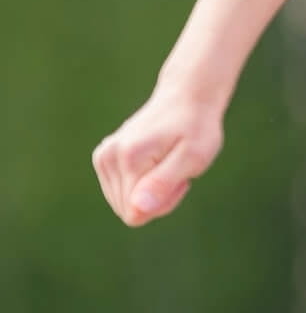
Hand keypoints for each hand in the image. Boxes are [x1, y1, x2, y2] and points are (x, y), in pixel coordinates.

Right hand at [92, 78, 227, 226]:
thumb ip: (162, 185)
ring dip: (153, 192)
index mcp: (128, 160)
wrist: (184, 99)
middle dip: (159, 199)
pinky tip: (159, 164)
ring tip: (169, 165)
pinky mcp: (104, 157)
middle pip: (130, 210)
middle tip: (177, 172)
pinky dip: (145, 184)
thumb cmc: (195, 129)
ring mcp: (103, 157)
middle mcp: (108, 158)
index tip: (180, 179)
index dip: (164, 204)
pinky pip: (123, 192)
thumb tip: (136, 211)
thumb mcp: (191, 159)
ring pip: (126, 203)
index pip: (137, 213)